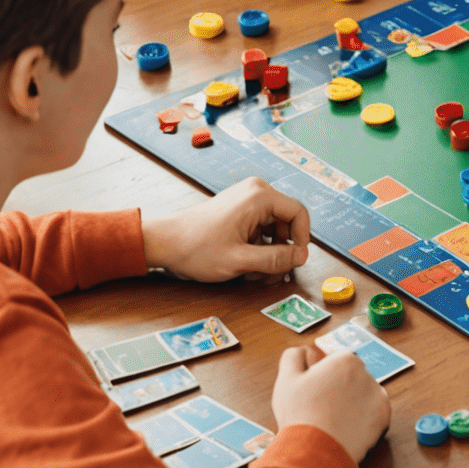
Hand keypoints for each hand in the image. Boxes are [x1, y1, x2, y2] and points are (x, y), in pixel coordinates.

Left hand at [142, 177, 309, 281]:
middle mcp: (257, 192)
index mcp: (260, 196)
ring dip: (270, 253)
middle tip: (269, 275)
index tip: (294, 261)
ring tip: (253, 272)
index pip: (299, 213)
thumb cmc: (196, 248)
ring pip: (276, 229)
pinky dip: (259, 248)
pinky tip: (246, 264)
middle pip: (287, 223)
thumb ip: (276, 259)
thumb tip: (302, 257)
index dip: (302, 239)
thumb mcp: (240, 260)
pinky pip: (262, 229)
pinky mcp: (241, 210)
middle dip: (282, 251)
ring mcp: (248, 200)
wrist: (166, 243)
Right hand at [271, 344, 389, 462]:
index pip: (335, 362)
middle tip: (320, 407)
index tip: (312, 391)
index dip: (321, 376)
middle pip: (351, 378)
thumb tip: (308, 351)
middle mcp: (367, 374)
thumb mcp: (287, 378)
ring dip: (352, 404)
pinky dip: (361, 421)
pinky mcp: (384, 419)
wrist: (315, 451)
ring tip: (332, 420)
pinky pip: (372, 415)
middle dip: (338, 389)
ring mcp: (378, 397)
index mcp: (346, 360)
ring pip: (363, 396)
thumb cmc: (300, 414)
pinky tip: (345, 428)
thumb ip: (295, 356)